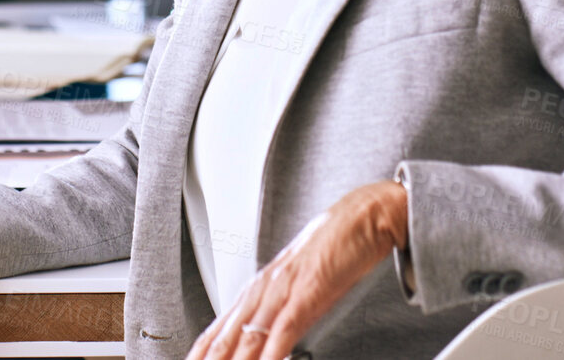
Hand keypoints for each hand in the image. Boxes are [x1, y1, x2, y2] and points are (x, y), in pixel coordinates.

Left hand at [187, 180, 407, 359]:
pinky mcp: (309, 289)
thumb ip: (281, 312)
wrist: (362, 217)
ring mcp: (284, 289)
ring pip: (248, 336)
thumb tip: (271, 342)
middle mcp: (264, 289)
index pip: (217, 330)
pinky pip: (285, 326)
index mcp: (259, 289)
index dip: (200, 352)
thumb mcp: (300, 284)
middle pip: (225, 337)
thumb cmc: (333, 249)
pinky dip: (273, 351)